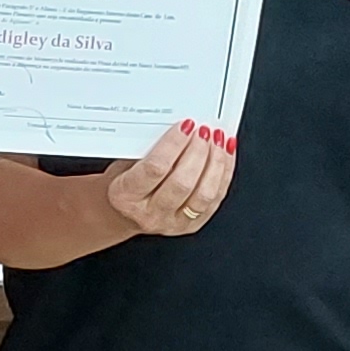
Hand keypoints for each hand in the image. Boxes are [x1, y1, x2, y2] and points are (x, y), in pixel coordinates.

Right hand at [101, 120, 233, 241]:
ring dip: (215, 162)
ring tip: (218, 140)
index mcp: (126, 196)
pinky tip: (225, 154)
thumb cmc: (124, 184)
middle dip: (198, 151)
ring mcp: (173, 222)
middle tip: (204, 131)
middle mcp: (150, 214)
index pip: (155, 168)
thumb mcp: (124, 164)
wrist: (124, 213)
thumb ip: (147, 149)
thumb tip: (179, 127)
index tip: (186, 125)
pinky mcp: (192, 225)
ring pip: (203, 194)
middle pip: (182, 182)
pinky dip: (224, 173)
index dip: (174, 144)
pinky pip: (215, 199)